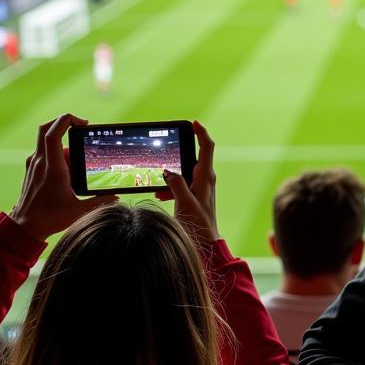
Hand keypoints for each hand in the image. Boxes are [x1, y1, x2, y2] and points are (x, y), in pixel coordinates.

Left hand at [10, 114, 116, 241]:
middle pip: (46, 128)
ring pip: (46, 140)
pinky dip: (58, 153)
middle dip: (64, 121)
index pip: (53, 134)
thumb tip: (116, 196)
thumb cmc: (50, 218)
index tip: (84, 123)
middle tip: (81, 127)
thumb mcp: (78, 210)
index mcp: (52, 168)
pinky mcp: (32, 169)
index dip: (67, 120)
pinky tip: (69, 168)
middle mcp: (40, 162)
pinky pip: (45, 152)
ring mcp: (34, 164)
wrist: (24, 226)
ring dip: (64, 143)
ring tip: (79, 161)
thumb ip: (99, 201)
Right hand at [159, 120, 220, 244]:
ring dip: (170, 175)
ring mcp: (200, 187)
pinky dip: (170, 186)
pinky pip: (181, 184)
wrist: (207, 242)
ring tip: (158, 185)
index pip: (207, 147)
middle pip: (192, 157)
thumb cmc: (198, 224)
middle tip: (164, 152)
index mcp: (206, 177)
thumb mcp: (184, 202)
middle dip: (177, 154)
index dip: (201, 132)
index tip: (193, 122)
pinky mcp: (194, 195)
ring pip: (183, 172)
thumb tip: (168, 170)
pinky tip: (160, 194)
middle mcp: (206, 179)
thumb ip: (176, 184)